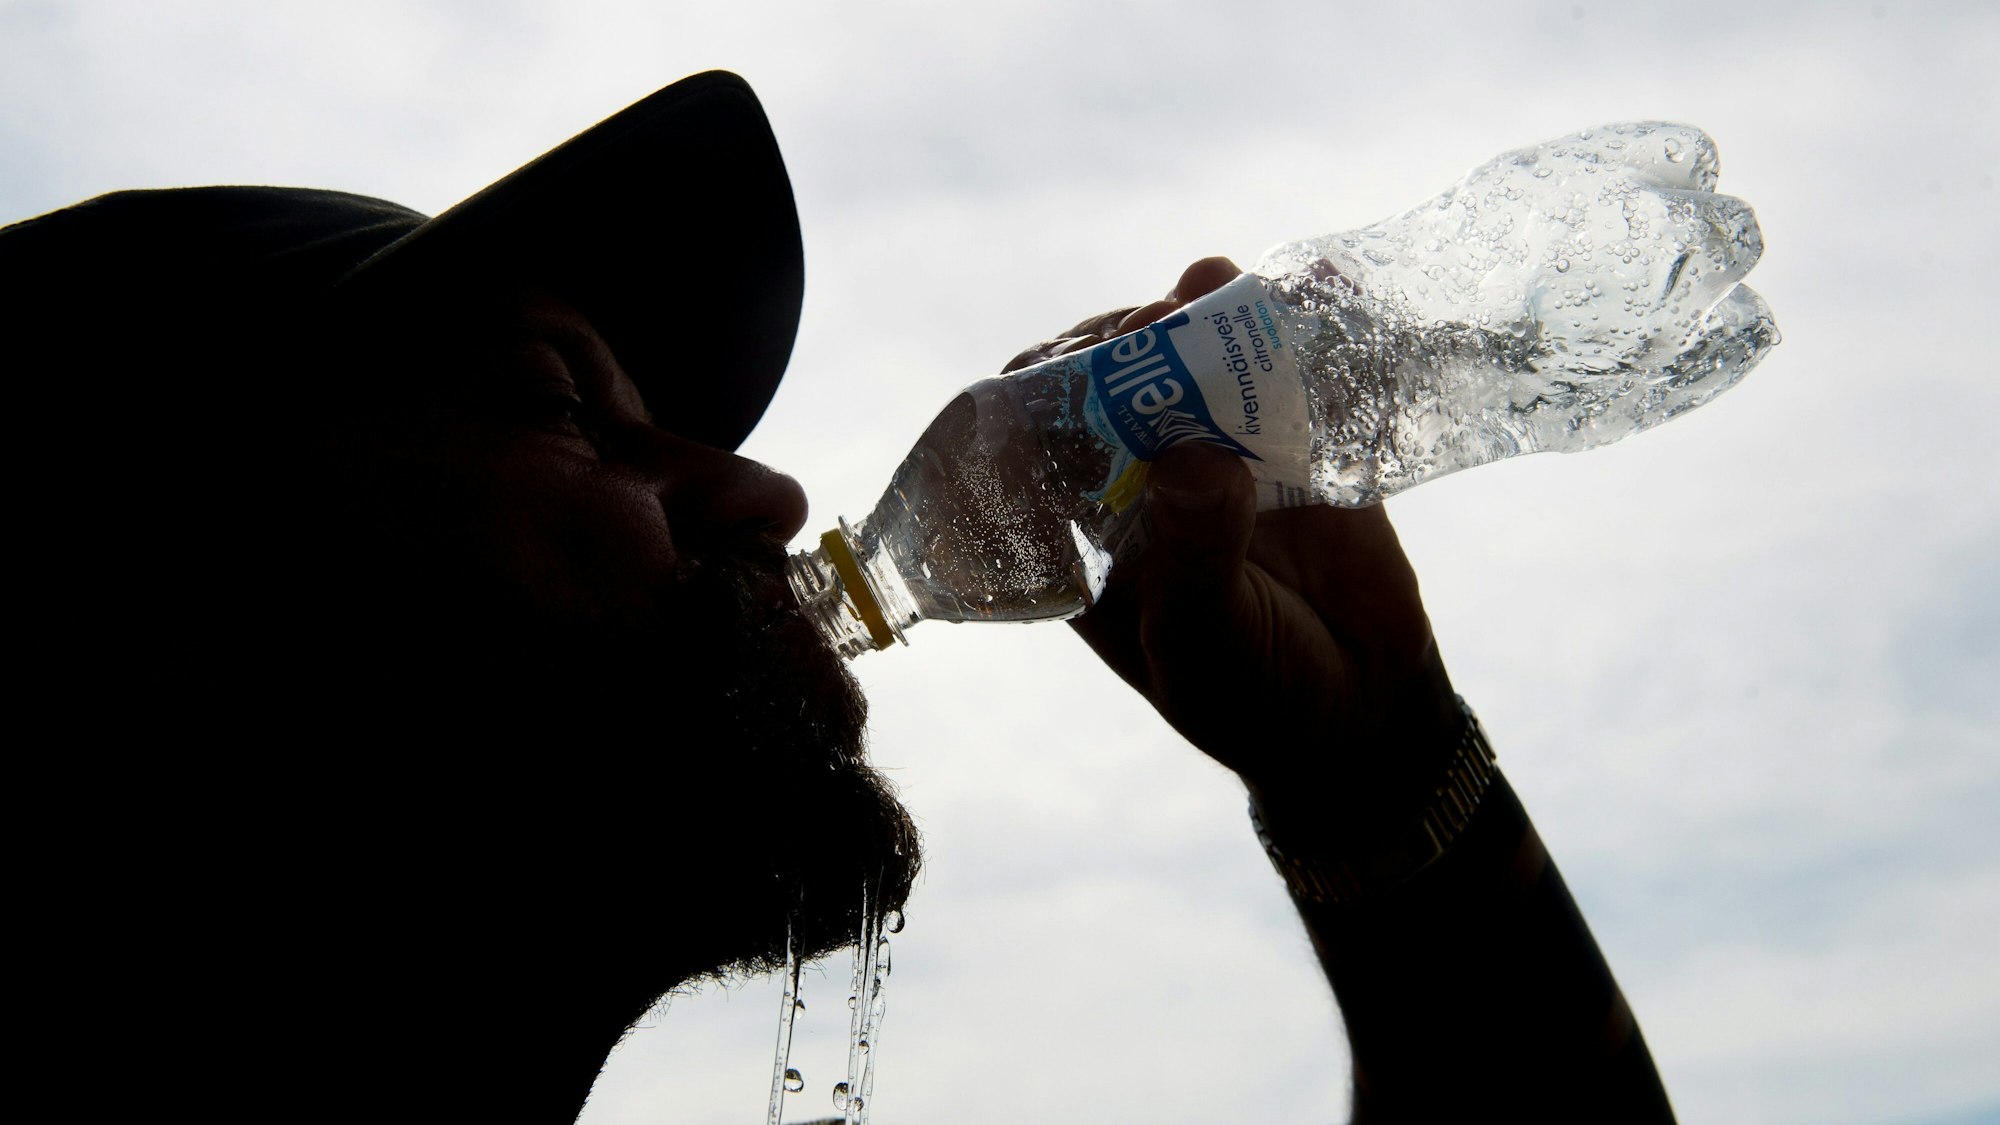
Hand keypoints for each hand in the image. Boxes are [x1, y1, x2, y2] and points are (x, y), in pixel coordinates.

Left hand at [1037, 259, 1464, 822]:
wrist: (1366, 714)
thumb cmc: (1255, 698)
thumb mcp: (1207, 648)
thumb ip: (1196, 562)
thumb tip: (1189, 462)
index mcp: (1083, 535)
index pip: (1030, 445)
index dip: (1039, 398)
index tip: (1069, 371)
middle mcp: (1139, 482)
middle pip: (1106, 383)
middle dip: (1121, 343)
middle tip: (1150, 323)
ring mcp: (1216, 451)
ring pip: (1187, 359)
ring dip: (1191, 312)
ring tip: (1206, 287)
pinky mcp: (1293, 439)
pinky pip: (1282, 368)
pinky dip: (1285, 318)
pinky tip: (1295, 280)